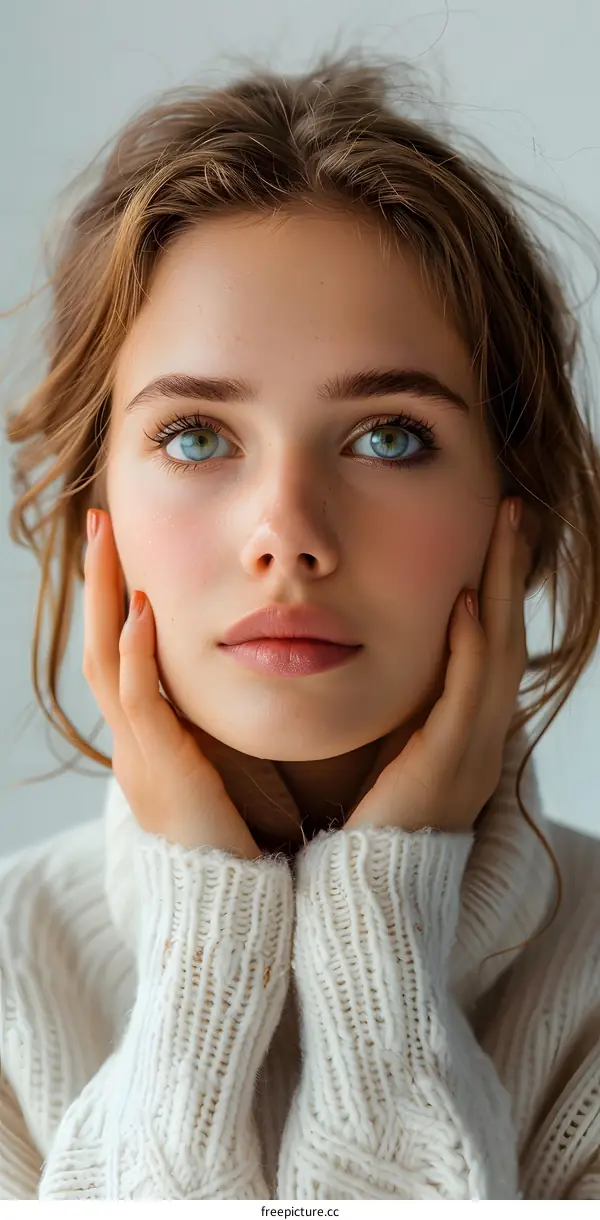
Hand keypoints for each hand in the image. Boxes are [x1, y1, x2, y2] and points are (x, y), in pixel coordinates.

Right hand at [83, 509, 261, 859]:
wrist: (228, 912)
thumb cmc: (237, 845)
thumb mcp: (221, 775)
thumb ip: (218, 734)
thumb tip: (244, 693)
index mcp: (147, 742)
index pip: (121, 655)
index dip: (117, 599)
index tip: (124, 546)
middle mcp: (132, 744)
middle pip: (100, 646)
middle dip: (98, 582)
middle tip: (100, 522)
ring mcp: (139, 757)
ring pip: (107, 663)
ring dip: (106, 598)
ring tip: (108, 541)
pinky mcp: (162, 772)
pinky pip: (140, 703)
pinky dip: (136, 655)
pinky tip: (142, 611)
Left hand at [345, 496, 538, 834]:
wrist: (368, 892)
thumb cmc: (372, 822)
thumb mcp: (394, 749)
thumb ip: (405, 707)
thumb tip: (392, 657)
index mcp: (471, 733)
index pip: (491, 646)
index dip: (498, 588)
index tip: (495, 535)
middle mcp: (483, 738)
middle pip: (505, 639)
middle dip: (510, 573)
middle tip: (511, 512)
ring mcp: (472, 752)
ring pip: (497, 656)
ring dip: (500, 591)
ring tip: (501, 533)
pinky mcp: (447, 766)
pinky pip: (466, 696)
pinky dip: (469, 648)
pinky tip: (464, 604)